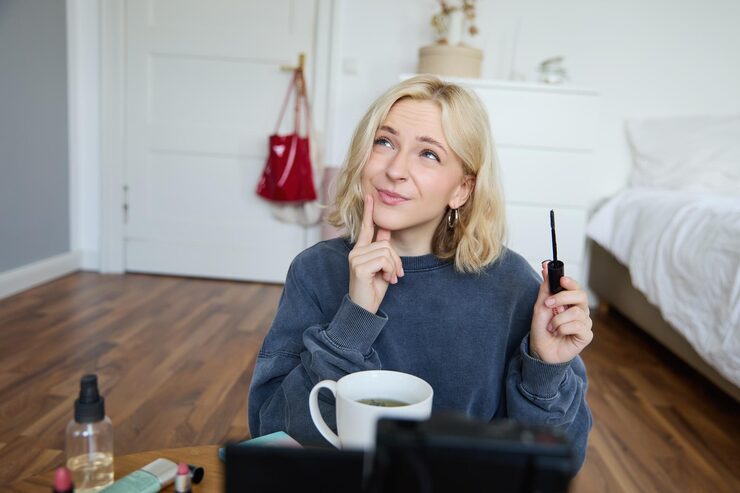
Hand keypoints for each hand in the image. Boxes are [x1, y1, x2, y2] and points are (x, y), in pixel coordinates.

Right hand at [348, 194, 403, 312]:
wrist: (364, 310)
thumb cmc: (373, 290)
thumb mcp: (382, 267)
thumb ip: (382, 249)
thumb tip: (385, 230)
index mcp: (360, 251)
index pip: (366, 228)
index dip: (369, 212)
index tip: (370, 196)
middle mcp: (355, 252)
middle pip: (386, 243)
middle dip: (396, 259)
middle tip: (394, 275)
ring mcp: (356, 259)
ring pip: (387, 251)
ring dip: (393, 267)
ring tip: (389, 278)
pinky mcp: (359, 267)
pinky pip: (384, 260)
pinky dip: (390, 271)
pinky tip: (386, 280)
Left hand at [529, 262, 593, 363]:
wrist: (541, 351)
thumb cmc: (542, 329)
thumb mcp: (540, 307)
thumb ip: (545, 288)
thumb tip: (546, 267)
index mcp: (570, 302)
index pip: (576, 287)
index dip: (569, 282)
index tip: (559, 280)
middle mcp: (580, 310)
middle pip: (581, 295)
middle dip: (562, 298)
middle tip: (548, 304)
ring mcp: (585, 323)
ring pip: (576, 312)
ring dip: (558, 319)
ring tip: (551, 326)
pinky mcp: (586, 335)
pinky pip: (577, 326)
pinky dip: (563, 329)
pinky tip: (558, 333)